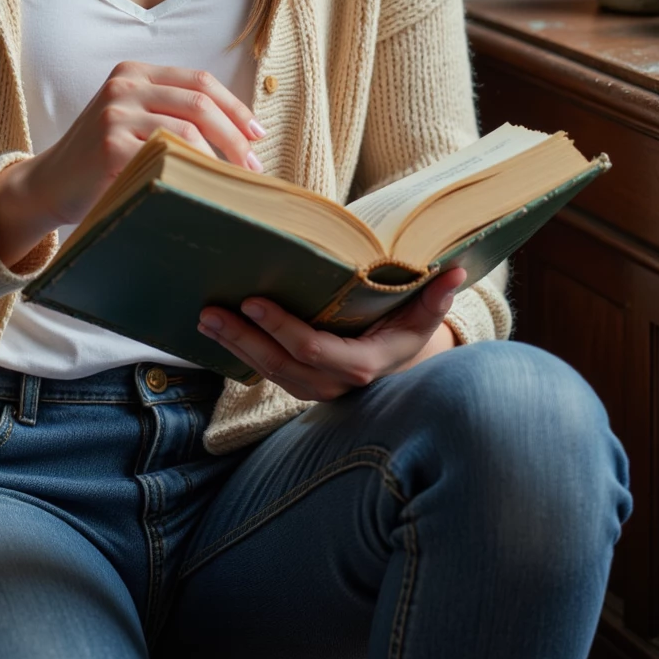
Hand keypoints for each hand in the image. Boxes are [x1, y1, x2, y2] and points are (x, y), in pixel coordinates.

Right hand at [0, 60, 265, 268]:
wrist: (48, 185)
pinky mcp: (109, 146)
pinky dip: (190, 174)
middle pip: (200, 104)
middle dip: (235, 137)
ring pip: (188, 131)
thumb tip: (242, 133)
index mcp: (135, 72)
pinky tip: (201, 190)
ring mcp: (115, 113)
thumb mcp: (134, 119)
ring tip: (230, 183)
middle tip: (253, 168)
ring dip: (218, 160)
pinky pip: (166, 157)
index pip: (200, 81)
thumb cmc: (102, 158)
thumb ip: (172, 112)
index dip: (235, 108)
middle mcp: (124, 85)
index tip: (258, 135)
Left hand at [197, 266, 468, 400]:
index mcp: (362, 365)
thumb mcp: (423, 316)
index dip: (282, 330)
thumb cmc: (408, 330)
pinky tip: (214, 332)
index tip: (253, 302)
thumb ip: (436, 297)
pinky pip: (264, 371)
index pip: (315, 351)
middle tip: (211, 311)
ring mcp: (312, 387)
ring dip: (233, 345)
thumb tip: (454, 271)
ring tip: (204, 317)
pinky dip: (238, 352)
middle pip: (280, 365)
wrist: (399, 366)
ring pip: (267, 371)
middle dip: (244, 338)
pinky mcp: (297, 382)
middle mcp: (333, 383)